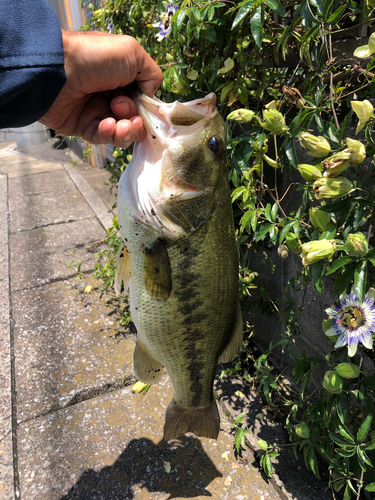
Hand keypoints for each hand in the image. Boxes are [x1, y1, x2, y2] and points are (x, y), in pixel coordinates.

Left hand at [39, 30, 162, 147]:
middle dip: (135, 117)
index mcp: (122, 76)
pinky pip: (105, 138)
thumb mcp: (132, 53)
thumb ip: (151, 74)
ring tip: (121, 124)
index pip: (142, 98)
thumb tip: (151, 96)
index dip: (147, 106)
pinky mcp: (85, 127)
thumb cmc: (92, 57)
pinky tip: (105, 124)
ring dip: (127, 130)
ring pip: (123, 131)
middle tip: (120, 107)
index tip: (147, 107)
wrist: (54, 72)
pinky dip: (110, 134)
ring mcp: (98, 111)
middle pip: (135, 117)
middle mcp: (111, 94)